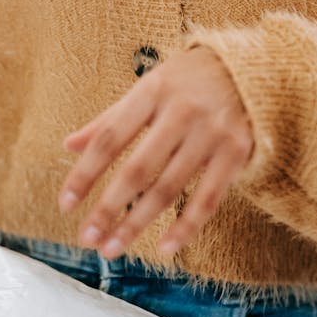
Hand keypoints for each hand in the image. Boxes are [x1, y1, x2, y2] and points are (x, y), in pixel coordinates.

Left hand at [58, 47, 253, 258]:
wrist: (251, 68)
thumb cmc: (188, 80)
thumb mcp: (148, 88)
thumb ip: (110, 119)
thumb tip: (68, 145)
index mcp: (152, 91)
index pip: (110, 138)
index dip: (85, 173)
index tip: (65, 205)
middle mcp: (181, 112)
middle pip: (138, 169)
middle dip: (109, 208)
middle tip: (87, 238)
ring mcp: (211, 133)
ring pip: (169, 188)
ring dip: (138, 223)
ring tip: (112, 248)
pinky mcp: (236, 153)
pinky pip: (209, 199)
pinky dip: (186, 227)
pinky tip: (164, 248)